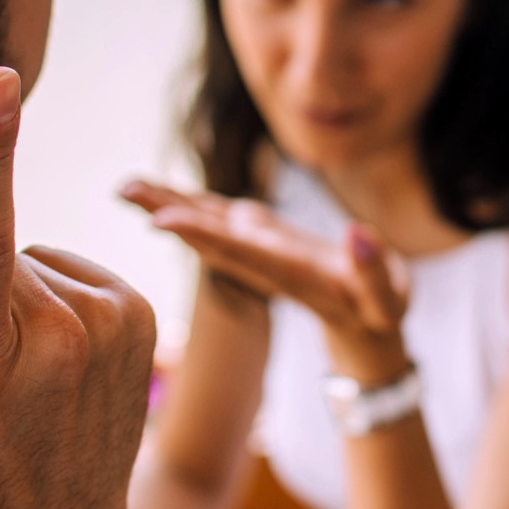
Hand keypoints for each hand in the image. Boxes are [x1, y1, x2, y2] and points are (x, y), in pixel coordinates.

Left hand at [120, 179, 411, 381]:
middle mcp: (262, 262)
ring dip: (166, 205)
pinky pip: (217, 220)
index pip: (238, 251)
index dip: (200, 234)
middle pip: (207, 237)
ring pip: (205, 225)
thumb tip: (359, 233)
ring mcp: (256, 251)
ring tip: (126, 186)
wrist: (365, 322)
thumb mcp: (386, 296)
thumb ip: (373, 270)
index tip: (161, 221)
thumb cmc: (381, 307)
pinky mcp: (260, 239)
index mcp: (288, 272)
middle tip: (122, 190)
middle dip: (166, 213)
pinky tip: (160, 191)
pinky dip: (188, 203)